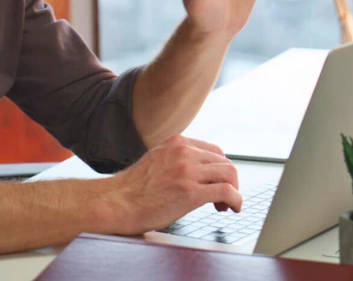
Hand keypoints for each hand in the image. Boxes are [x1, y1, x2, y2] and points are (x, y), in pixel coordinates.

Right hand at [101, 135, 242, 235]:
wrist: (115, 203)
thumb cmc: (132, 189)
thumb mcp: (157, 161)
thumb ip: (176, 161)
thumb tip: (195, 174)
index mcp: (176, 143)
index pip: (214, 151)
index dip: (220, 169)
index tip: (217, 183)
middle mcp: (184, 153)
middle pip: (224, 162)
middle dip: (229, 181)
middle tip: (222, 198)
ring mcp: (188, 171)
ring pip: (230, 174)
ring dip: (234, 191)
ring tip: (225, 205)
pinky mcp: (190, 192)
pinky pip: (227, 191)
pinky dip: (236, 200)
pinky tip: (232, 208)